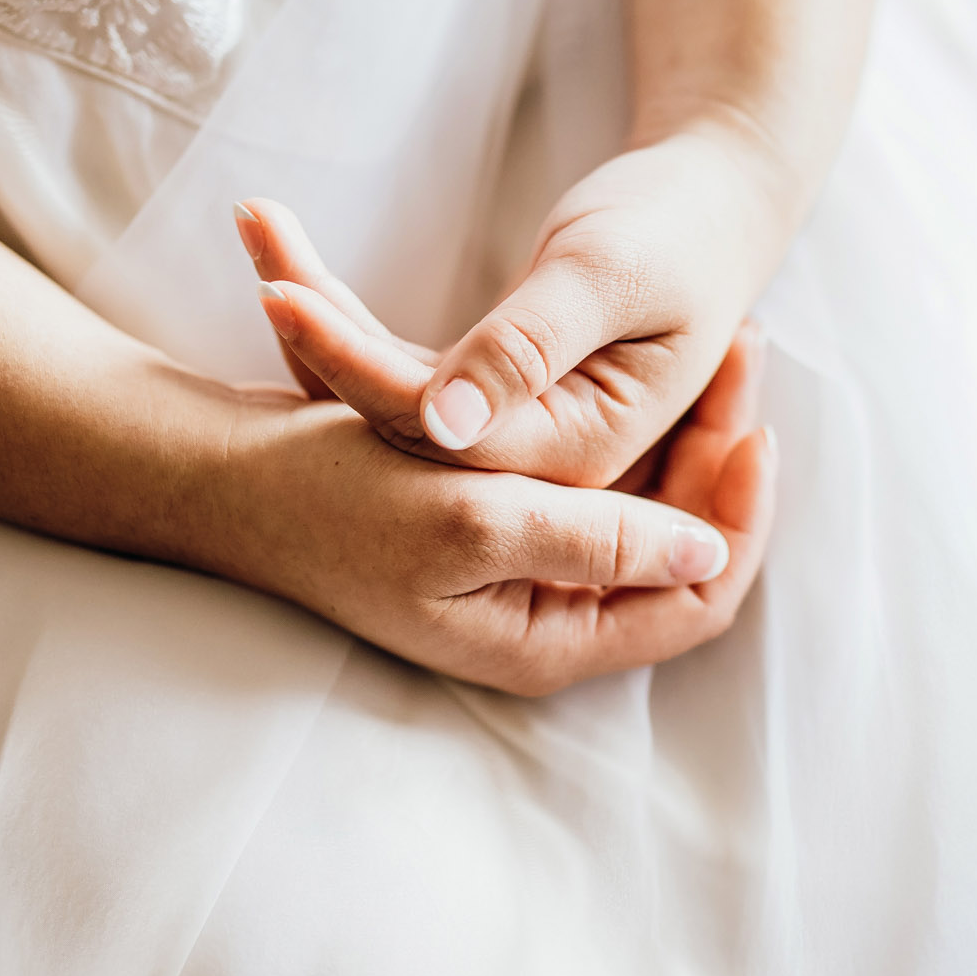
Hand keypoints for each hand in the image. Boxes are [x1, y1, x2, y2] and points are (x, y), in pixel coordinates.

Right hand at [186, 327, 776, 695]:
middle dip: (719, 453)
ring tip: (728, 337)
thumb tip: (707, 551)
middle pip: (682, 547)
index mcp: (547, 638)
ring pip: (648, 502)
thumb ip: (593, 538)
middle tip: (749, 351)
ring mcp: (525, 570)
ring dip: (687, 426)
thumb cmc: (331, 499)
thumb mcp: (471, 519)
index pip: (697, 601)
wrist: (220, 473)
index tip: (757, 427)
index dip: (738, 518)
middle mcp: (546, 614)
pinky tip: (655, 358)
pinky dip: (633, 422)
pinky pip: (601, 479)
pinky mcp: (502, 520)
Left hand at [234, 126, 793, 487]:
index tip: (280, 294)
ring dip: (319, 313)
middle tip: (255, 252)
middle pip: (401, 419)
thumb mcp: (608, 279)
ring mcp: (511, 430)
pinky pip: (401, 367)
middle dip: (318, 336)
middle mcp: (539, 459)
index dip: (355, 369)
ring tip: (259, 226)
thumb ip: (529, 349)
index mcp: (579, 450)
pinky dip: (345, 310)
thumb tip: (446, 421)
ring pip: (391, 391)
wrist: (713, 204)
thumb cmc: (679, 230)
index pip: (442, 432)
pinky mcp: (488, 393)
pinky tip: (285, 250)